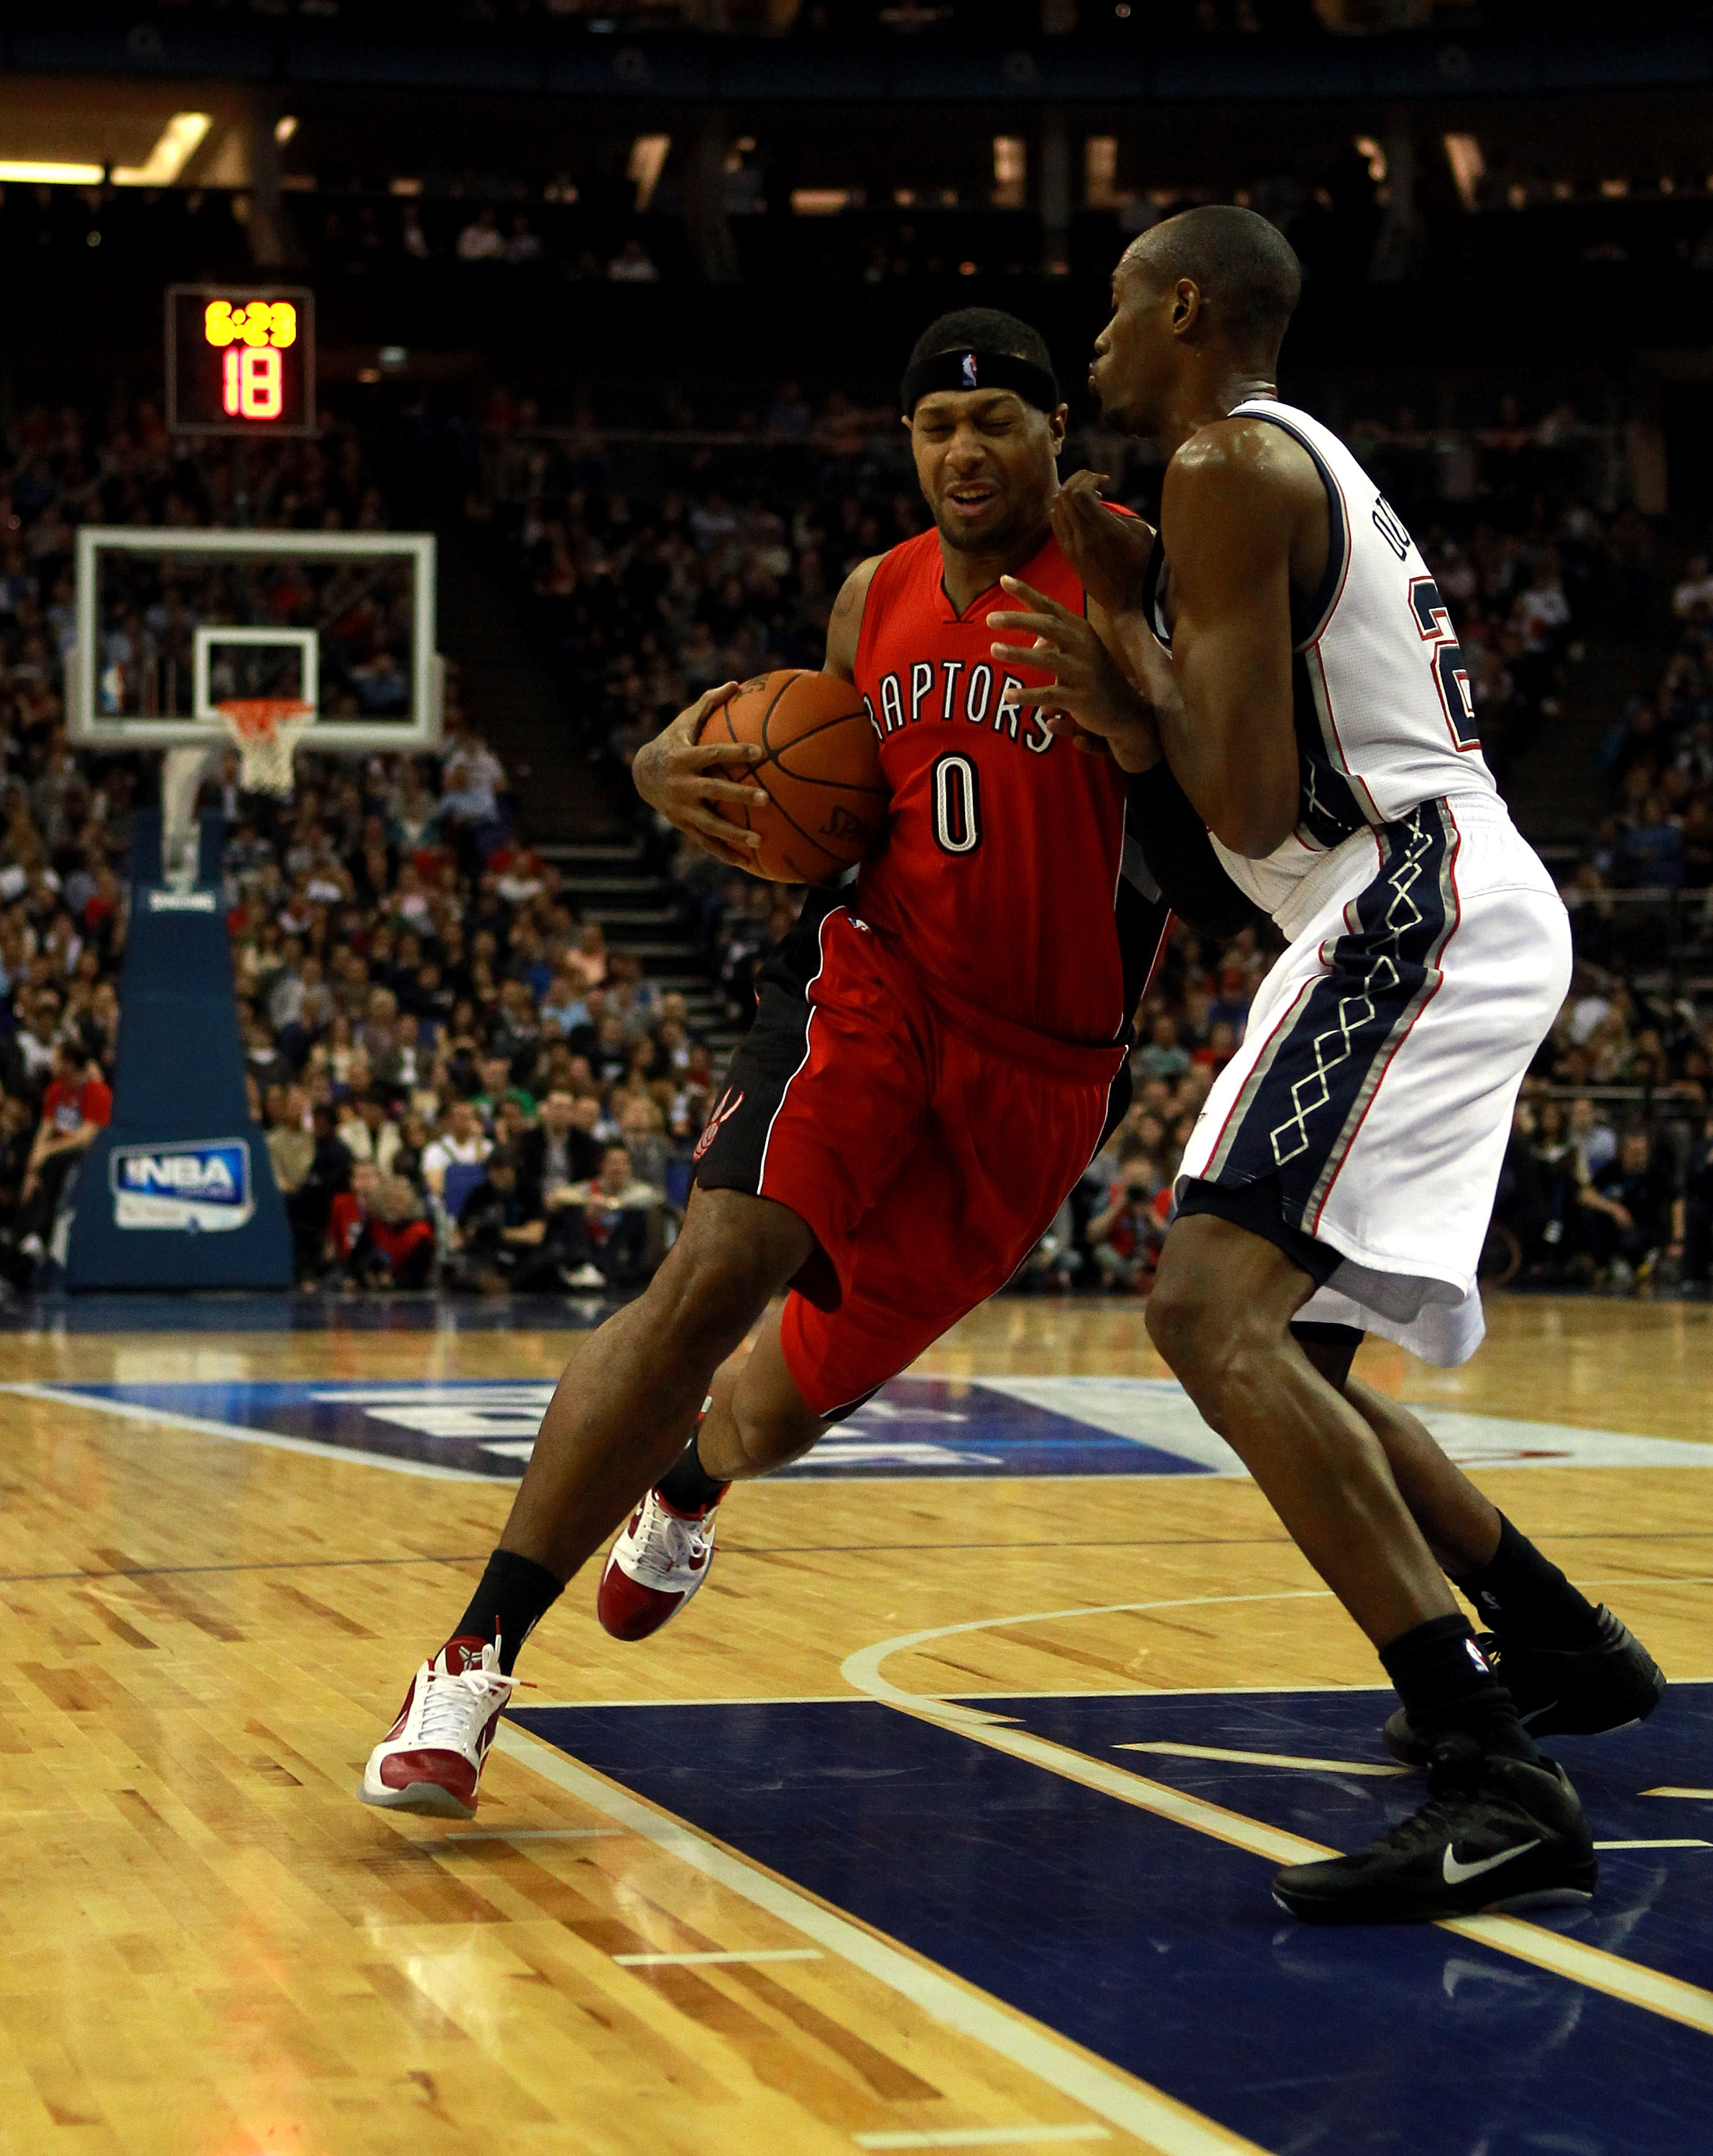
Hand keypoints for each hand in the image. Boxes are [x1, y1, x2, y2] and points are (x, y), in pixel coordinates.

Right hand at [632, 682, 769, 872]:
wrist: (641, 774)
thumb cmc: (672, 741)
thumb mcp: (685, 721)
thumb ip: (709, 704)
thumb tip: (736, 683)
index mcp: (683, 758)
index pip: (713, 754)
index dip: (735, 752)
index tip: (759, 752)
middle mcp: (681, 785)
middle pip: (714, 791)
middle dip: (739, 796)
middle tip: (766, 799)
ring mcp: (681, 809)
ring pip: (710, 824)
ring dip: (734, 835)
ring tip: (760, 841)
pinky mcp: (683, 825)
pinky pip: (706, 842)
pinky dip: (725, 853)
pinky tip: (748, 864)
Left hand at [988, 577, 1161, 772]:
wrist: (1125, 710)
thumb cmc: (1096, 677)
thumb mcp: (1080, 654)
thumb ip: (1057, 643)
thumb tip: (1034, 640)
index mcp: (1081, 631)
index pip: (1050, 607)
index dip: (1027, 592)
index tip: (1003, 579)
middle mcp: (1083, 646)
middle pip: (1048, 626)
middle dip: (1019, 620)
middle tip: (990, 619)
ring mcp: (1082, 672)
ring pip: (1047, 659)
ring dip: (1019, 653)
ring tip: (993, 650)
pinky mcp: (1079, 698)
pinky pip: (1049, 694)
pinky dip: (1028, 695)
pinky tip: (1008, 696)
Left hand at [1052, 472, 1154, 616]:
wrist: (1126, 600)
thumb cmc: (1142, 565)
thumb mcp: (1140, 533)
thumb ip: (1117, 513)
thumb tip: (1098, 498)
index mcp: (1104, 530)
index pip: (1080, 493)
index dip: (1089, 478)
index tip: (1105, 480)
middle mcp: (1084, 537)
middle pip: (1065, 495)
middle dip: (1079, 480)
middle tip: (1095, 482)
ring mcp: (1072, 546)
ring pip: (1057, 506)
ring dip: (1069, 493)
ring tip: (1088, 495)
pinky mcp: (1067, 554)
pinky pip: (1055, 522)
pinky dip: (1063, 508)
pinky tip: (1078, 511)